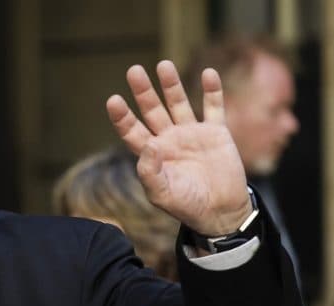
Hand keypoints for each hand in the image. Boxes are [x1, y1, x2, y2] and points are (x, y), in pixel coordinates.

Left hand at [106, 60, 251, 236]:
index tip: (113, 100)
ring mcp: (192, 134)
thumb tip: (149, 145)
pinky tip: (209, 73)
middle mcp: (169, 139)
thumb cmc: (187, 206)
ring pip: (179, 103)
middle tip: (133, 71)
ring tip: (163, 65)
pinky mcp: (216, 133)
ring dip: (171, 85)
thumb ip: (150, 173)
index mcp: (152, 154)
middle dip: (143, 91)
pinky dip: (212, 91)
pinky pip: (214, 107)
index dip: (122, 116)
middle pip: (152, 110)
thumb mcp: (162, 194)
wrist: (220, 212)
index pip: (132, 131)